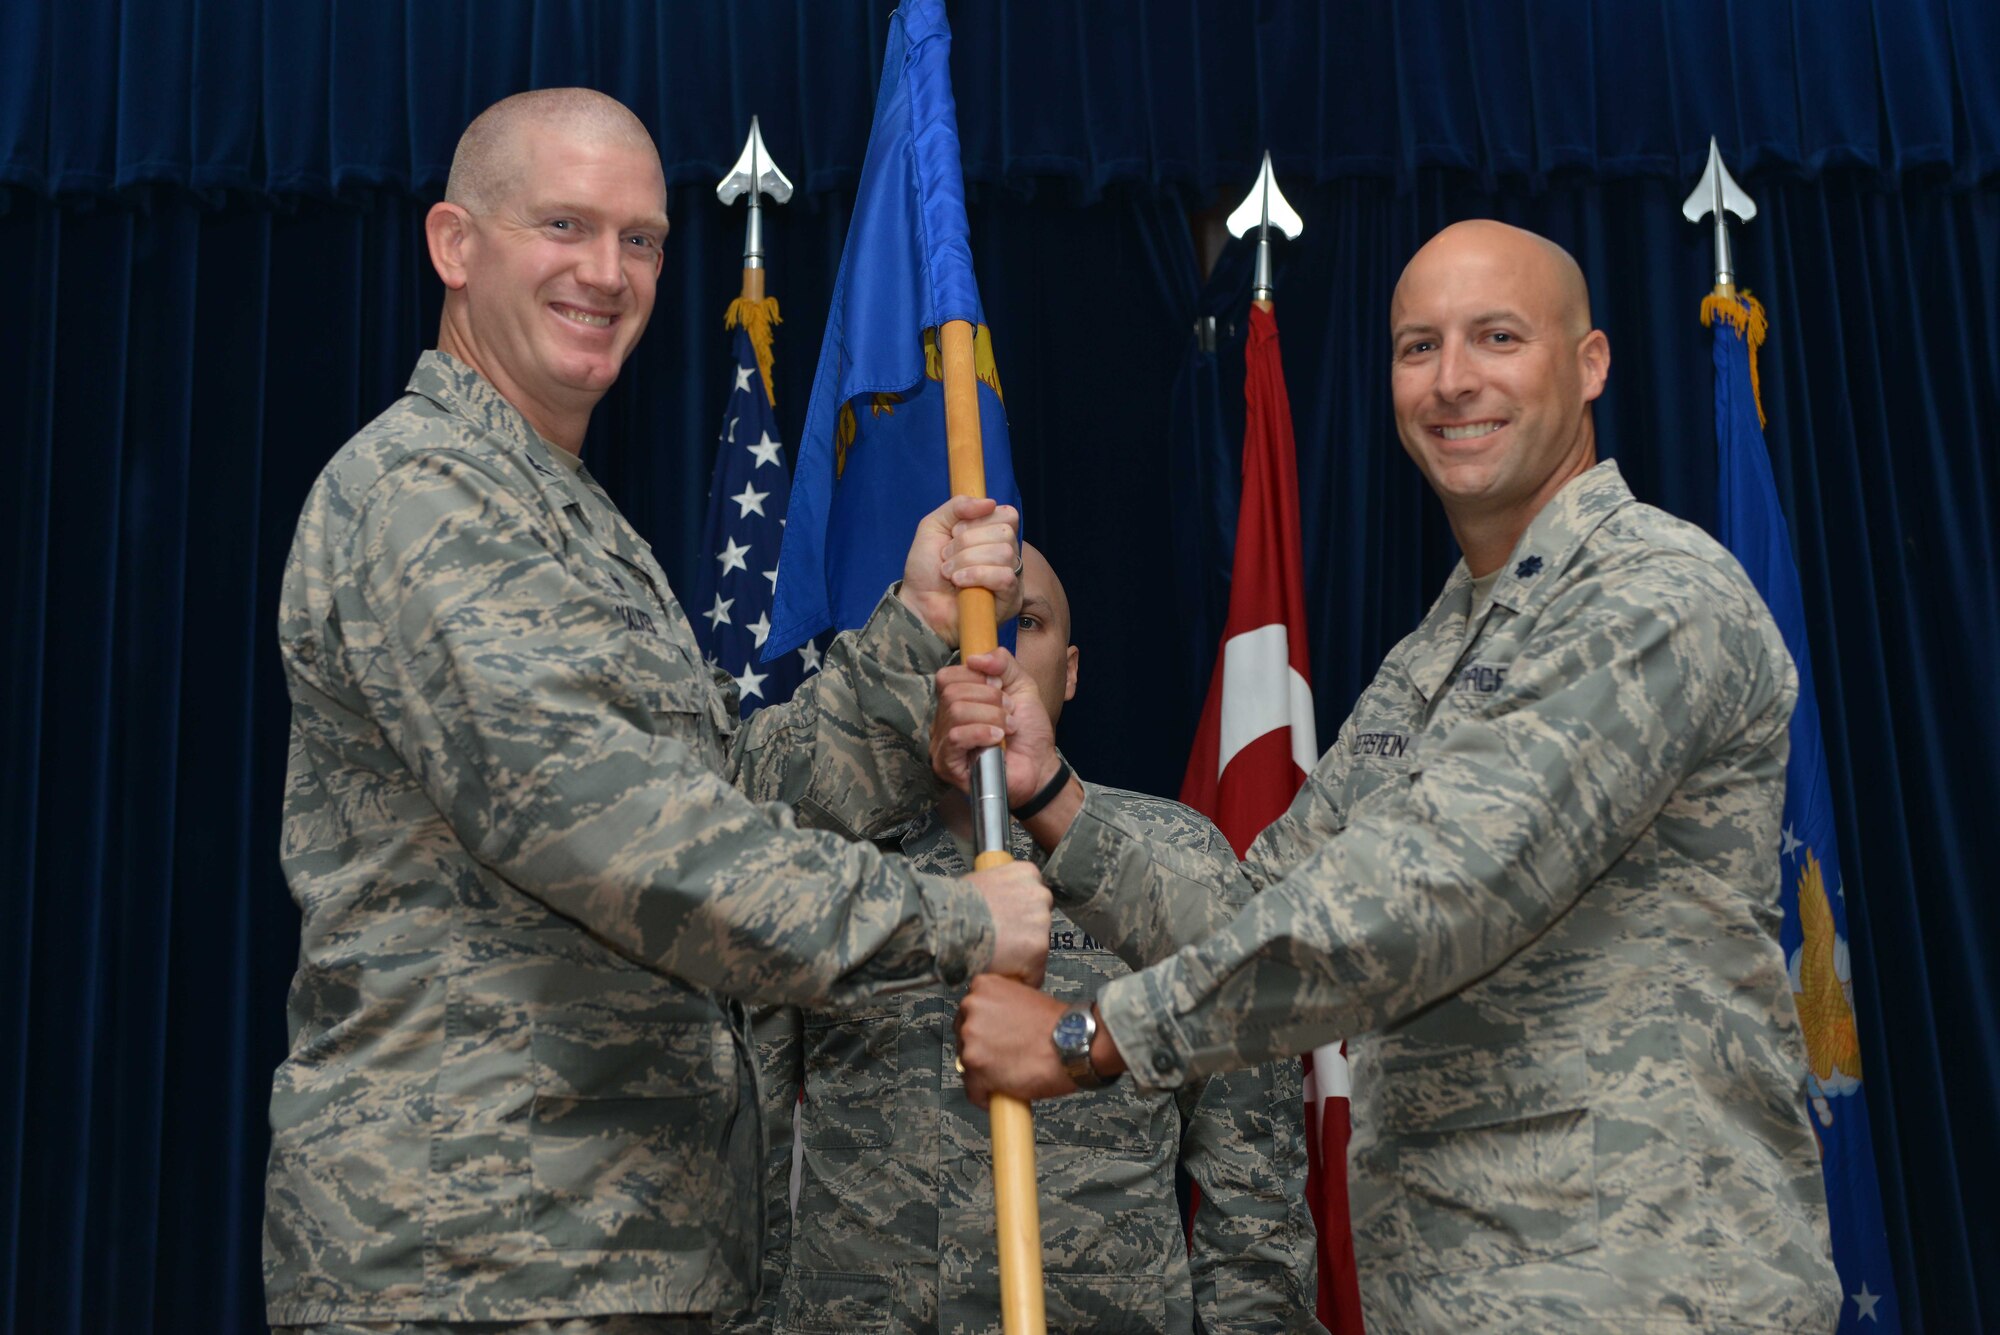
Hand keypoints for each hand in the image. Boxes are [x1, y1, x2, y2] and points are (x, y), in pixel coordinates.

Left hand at [898, 495, 1022, 645]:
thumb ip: (957, 506)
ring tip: (949, 573)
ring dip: (967, 560)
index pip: (1007, 515)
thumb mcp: (933, 526)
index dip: (979, 520)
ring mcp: (1011, 578)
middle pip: (1005, 533)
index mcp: (993, 535)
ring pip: (1004, 553)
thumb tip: (990, 502)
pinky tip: (959, 582)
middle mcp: (1007, 554)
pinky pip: (1005, 577)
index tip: (955, 533)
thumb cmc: (926, 568)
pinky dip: (977, 575)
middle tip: (946, 556)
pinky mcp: (1010, 600)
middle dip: (967, 542)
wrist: (917, 603)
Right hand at [931, 648, 1059, 808]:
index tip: (1002, 692)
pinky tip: (998, 740)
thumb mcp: (1022, 685)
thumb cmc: (1028, 730)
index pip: (948, 676)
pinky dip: (981, 733)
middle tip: (1009, 713)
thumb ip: (1003, 663)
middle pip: (952, 692)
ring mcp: (942, 744)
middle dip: (990, 699)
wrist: (1040, 765)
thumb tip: (975, 658)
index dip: (978, 678)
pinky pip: (956, 738)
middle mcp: (943, 721)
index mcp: (955, 701)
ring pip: (956, 712)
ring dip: (991, 717)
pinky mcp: (946, 765)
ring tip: (1007, 729)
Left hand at [954, 974, 1076, 1108]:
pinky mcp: (976, 1066)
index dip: (983, 1029)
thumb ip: (1002, 1008)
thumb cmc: (1058, 1025)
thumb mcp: (1025, 998)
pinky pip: (973, 1090)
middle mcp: (972, 1008)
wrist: (1074, 1043)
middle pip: (964, 1036)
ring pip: (966, 1063)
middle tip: (1002, 1056)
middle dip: (981, 1049)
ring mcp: (971, 1038)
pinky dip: (985, 1096)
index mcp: (983, 987)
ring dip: (983, 1072)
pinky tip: (1001, 1093)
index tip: (991, 1037)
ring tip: (1007, 1074)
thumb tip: (994, 1025)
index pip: (969, 1011)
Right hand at [964, 861, 1051, 988]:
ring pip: (1039, 945)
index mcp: (1026, 874)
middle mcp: (1039, 894)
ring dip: (1024, 954)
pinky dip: (1023, 977)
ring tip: (1000, 959)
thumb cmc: (955, 904)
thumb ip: (999, 889)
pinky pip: (1035, 970)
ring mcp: (1041, 921)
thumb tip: (997, 902)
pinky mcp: (1038, 947)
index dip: (1021, 911)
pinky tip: (1005, 974)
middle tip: (1003, 940)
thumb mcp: (980, 882)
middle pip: (1040, 919)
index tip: (1011, 921)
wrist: (948, 922)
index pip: (1034, 895)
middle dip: (1025, 931)